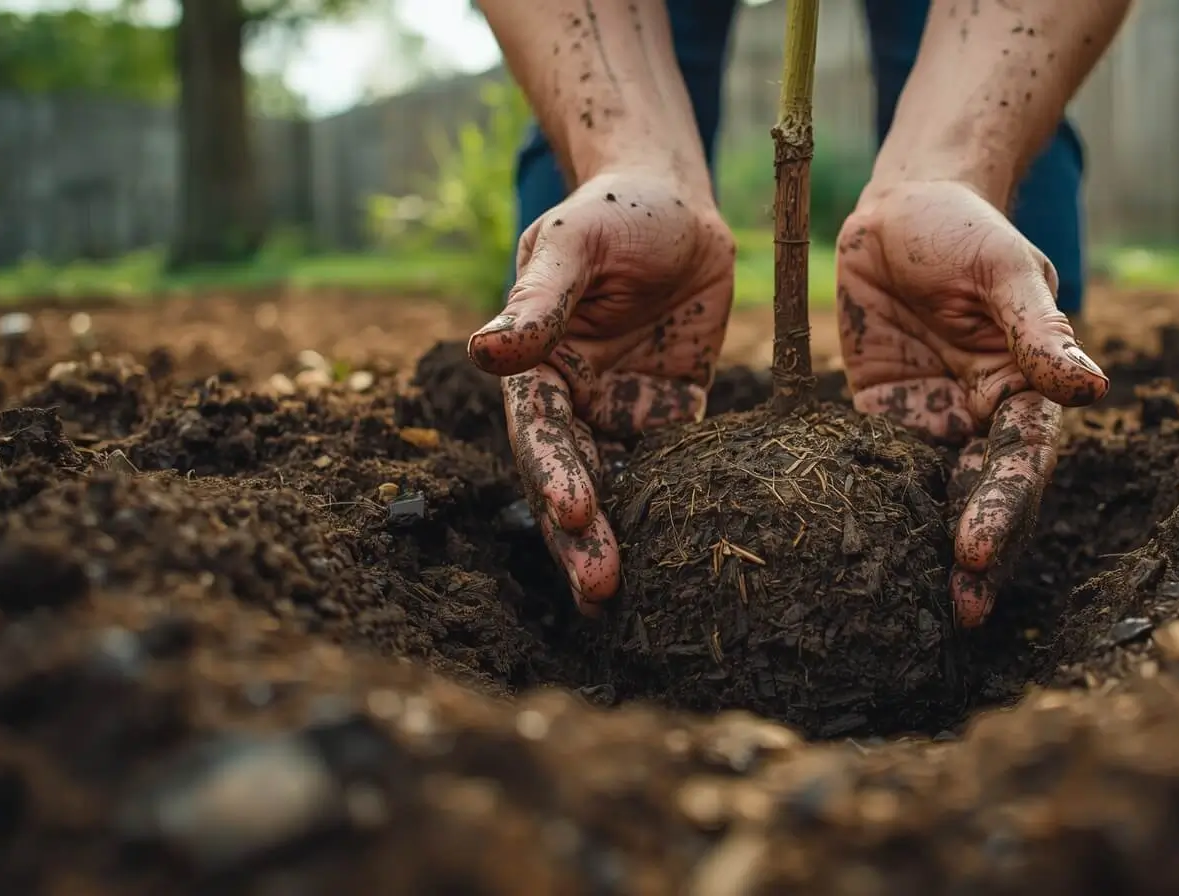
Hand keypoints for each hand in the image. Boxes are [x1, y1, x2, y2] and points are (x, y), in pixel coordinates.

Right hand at [468, 172, 734, 615]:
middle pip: (573, 479)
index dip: (553, 476)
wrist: (681, 204)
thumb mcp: (576, 246)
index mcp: (540, 367)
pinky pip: (680, 469)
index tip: (575, 515)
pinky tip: (694, 552)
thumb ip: (541, 300)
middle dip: (581, 537)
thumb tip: (485, 351)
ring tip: (626, 598)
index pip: (540, 434)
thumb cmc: (616, 215)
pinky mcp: (675, 413)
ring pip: (621, 488)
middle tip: (598, 589)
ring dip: (622, 540)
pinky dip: (680, 508)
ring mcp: (626, 413)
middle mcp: (577, 402)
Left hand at [835, 180, 1108, 627]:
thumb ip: (1039, 331)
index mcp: (1026, 388)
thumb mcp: (1004, 270)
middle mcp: (984, 416)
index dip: (1004, 507)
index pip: (1021, 461)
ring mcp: (933, 421)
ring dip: (931, 549)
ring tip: (919, 610)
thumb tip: (1091, 389)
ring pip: (936, 496)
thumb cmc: (964, 229)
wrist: (896, 206)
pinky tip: (856, 554)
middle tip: (963, 609)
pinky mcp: (884, 416)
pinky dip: (874, 511)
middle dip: (979, 553)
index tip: (977, 549)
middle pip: (985, 495)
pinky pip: (879, 470)